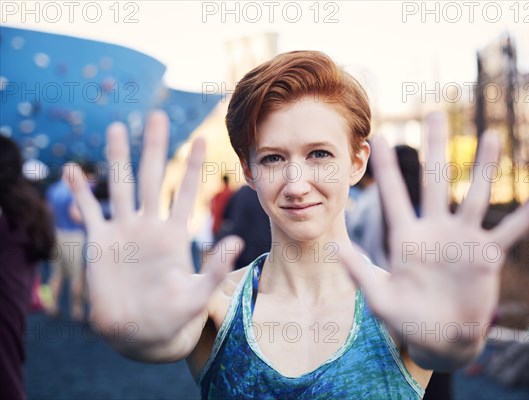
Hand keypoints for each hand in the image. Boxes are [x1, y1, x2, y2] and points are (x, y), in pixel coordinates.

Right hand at [66, 111, 240, 342]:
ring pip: (120, 186)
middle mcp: (149, 226)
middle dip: (154, 147)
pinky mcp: (100, 243)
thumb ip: (216, 268)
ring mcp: (124, 231)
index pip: (185, 192)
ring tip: (115, 127)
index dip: (193, 166)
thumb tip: (237, 241)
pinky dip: (80, 192)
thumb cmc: (174, 316)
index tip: (202, 139)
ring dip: (116, 158)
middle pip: (152, 178)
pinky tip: (73, 170)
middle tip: (157, 115)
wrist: (141, 333)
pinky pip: (89, 211)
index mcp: (174, 234)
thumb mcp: (198, 293)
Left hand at [339, 112, 528, 366]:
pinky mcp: (487, 256)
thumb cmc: (406, 320)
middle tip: (434, 113)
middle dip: (435, 148)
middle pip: (435, 182)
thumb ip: (359, 272)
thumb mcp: (380, 299)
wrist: (440, 340)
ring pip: (474, 196)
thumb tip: (334, 246)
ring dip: (484, 167)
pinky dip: (526, 216)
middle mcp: (434, 230)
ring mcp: (462, 240)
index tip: (377, 137)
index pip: (393, 195)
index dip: (385, 168)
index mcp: (405, 238)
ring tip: (491, 135)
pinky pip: (510, 232)